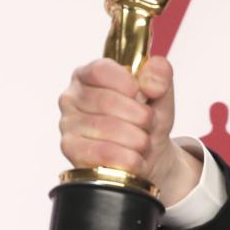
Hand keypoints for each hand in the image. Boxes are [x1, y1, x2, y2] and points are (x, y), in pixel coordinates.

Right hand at [57, 55, 200, 206]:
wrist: (148, 158)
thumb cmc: (145, 122)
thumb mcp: (159, 95)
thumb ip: (160, 76)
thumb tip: (153, 78)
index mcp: (87, 75)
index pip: (101, 70)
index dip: (128, 84)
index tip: (144, 95)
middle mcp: (72, 98)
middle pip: (107, 101)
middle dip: (140, 116)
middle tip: (149, 125)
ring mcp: (68, 125)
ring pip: (109, 129)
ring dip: (138, 139)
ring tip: (143, 142)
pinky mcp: (73, 151)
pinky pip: (105, 154)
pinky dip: (130, 159)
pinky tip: (135, 158)